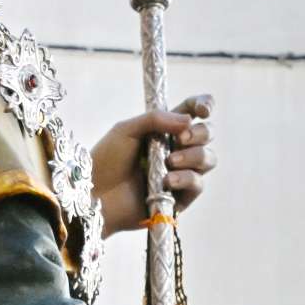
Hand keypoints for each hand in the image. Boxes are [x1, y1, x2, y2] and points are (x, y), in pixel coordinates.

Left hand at [91, 94, 216, 237]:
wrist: (96, 195)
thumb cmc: (106, 161)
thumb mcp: (127, 130)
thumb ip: (156, 119)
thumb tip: (189, 120)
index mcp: (164, 129)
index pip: (192, 112)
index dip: (204, 106)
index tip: (203, 110)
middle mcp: (175, 149)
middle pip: (207, 135)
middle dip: (200, 133)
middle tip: (180, 139)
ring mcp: (179, 174)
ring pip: (208, 159)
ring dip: (193, 157)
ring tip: (169, 162)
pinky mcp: (179, 198)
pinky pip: (198, 184)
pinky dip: (186, 179)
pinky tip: (167, 181)